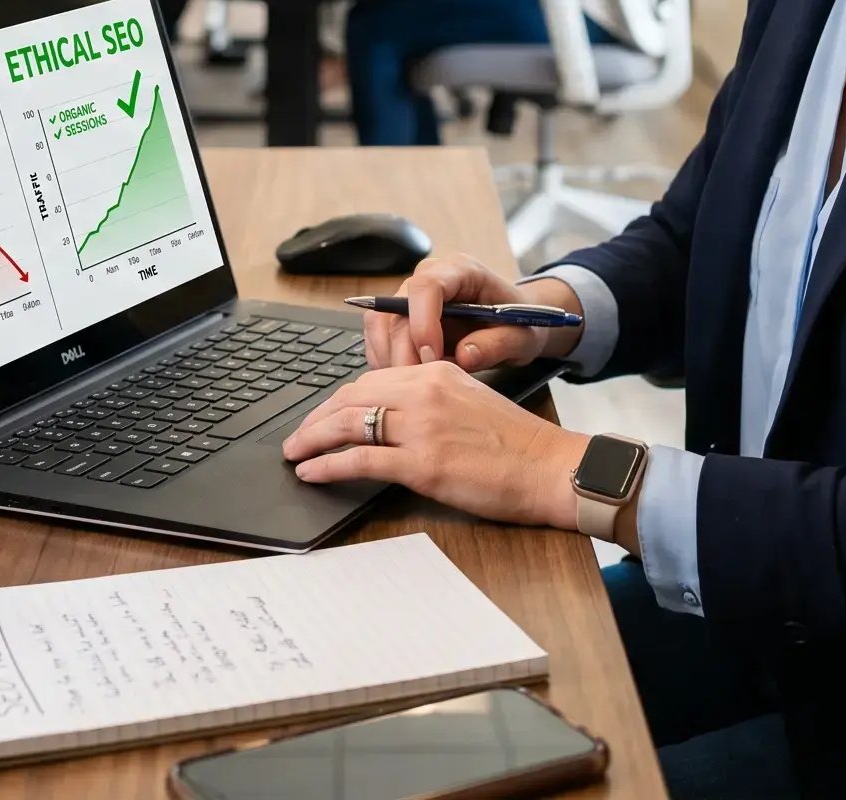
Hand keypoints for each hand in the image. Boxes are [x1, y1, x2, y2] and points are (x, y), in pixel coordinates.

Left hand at [281, 362, 588, 528]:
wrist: (551, 468)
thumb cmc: (516, 444)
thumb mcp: (470, 402)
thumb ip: (431, 401)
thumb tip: (392, 417)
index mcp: (436, 372)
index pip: (370, 380)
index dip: (336, 401)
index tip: (321, 416)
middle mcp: (425, 391)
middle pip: (351, 397)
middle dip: (316, 418)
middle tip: (296, 437)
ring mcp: (422, 427)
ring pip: (347, 424)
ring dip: (312, 439)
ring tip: (294, 454)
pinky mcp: (423, 463)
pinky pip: (360, 460)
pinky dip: (327, 465)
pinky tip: (311, 472)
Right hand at [364, 253, 582, 370]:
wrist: (514, 325)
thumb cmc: (519, 324)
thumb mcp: (522, 338)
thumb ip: (497, 344)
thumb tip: (464, 356)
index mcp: (461, 271)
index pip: (426, 286)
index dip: (423, 322)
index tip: (432, 358)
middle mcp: (430, 277)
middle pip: (396, 308)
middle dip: (402, 350)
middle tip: (417, 385)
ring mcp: (412, 296)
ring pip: (381, 323)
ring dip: (389, 357)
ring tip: (411, 386)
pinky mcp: (402, 317)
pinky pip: (380, 337)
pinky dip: (385, 361)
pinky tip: (404, 381)